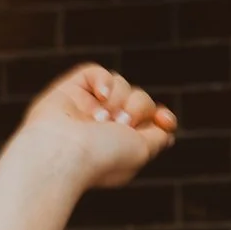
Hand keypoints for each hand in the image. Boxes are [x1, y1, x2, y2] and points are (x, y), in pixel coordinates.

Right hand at [13, 64, 177, 192]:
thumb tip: (166, 130)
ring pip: (120, 83)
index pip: (148, 121)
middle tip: (121, 124)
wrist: (64, 153)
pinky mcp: (69, 90)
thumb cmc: (102, 157)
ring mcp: (86, 107)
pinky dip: (103, 81)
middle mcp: (104, 126)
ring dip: (119, 99)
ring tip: (102, 119)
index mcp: (120, 144)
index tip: (165, 119)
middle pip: (139, 98)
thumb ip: (157, 138)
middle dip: (138, 108)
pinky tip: (100, 97)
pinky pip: (96, 72)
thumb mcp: (141, 151)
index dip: (161, 117)